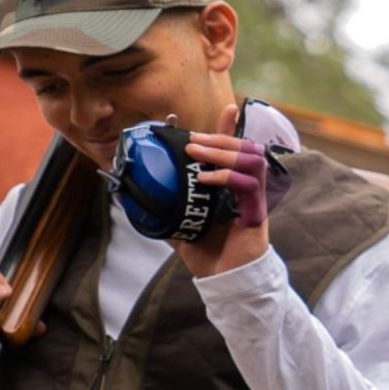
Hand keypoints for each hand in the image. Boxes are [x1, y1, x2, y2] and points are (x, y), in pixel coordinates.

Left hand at [173, 103, 274, 278]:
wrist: (224, 282)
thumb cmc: (208, 254)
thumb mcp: (179, 226)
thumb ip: (163, 209)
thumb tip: (132, 197)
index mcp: (232, 187)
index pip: (235, 150)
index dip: (231, 129)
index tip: (227, 108)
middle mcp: (247, 189)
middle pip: (245, 149)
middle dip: (218, 138)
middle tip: (191, 140)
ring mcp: (254, 200)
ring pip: (251, 160)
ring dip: (223, 152)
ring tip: (196, 154)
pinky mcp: (256, 214)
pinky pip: (248, 185)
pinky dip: (226, 177)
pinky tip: (205, 179)